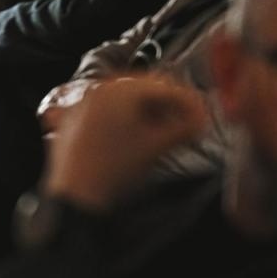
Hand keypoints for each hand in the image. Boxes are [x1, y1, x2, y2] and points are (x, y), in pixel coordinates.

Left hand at [44, 76, 207, 211]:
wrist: (78, 191)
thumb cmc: (116, 167)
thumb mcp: (158, 147)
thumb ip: (185, 129)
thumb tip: (200, 122)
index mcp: (121, 89)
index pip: (166, 86)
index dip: (190, 103)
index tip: (202, 120)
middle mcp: (100, 88)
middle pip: (145, 88)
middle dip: (169, 105)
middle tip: (187, 124)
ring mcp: (84, 101)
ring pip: (126, 97)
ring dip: (149, 111)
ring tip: (164, 131)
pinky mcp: (74, 116)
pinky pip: (107, 107)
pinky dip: (126, 116)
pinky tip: (137, 133)